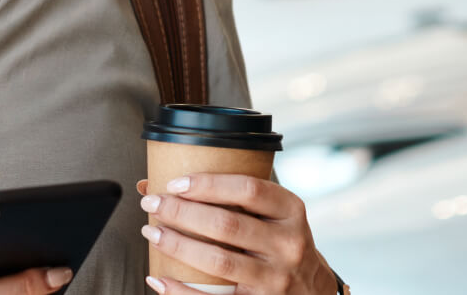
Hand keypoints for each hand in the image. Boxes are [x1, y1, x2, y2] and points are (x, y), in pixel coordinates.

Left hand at [136, 177, 337, 294]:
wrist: (313, 290)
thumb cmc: (279, 243)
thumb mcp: (273, 215)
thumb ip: (229, 198)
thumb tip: (152, 183)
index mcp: (290, 212)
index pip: (248, 189)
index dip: (208, 184)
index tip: (174, 183)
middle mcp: (288, 244)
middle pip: (227, 224)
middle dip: (182, 212)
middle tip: (152, 204)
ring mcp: (276, 279)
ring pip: (219, 261)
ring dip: (179, 246)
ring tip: (152, 233)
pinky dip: (181, 290)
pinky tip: (159, 278)